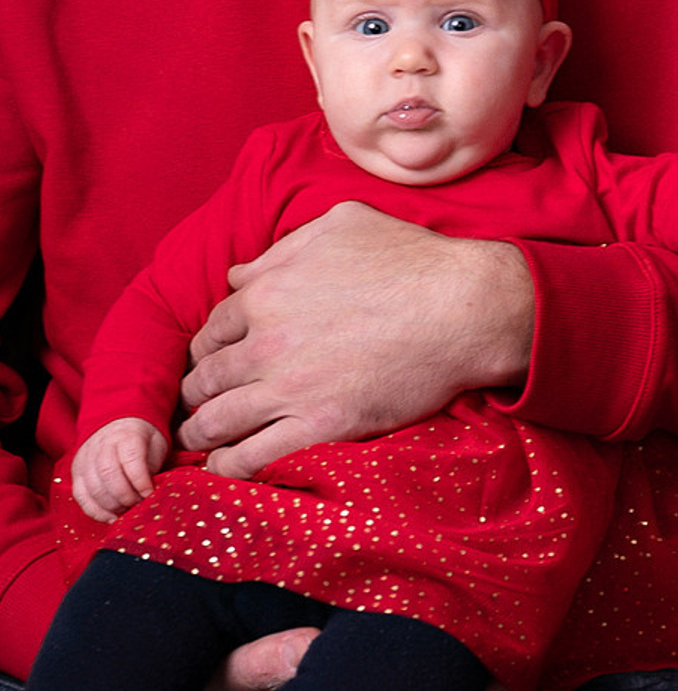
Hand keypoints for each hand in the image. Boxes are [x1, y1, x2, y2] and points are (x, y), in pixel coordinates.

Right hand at [71, 417, 166, 521]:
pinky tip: (111, 518)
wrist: (118, 426)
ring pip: (93, 487)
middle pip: (108, 474)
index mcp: (127, 435)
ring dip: (111, 506)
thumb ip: (151, 466)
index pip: (131, 459)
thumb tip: (149, 494)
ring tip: (126, 512)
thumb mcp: (155, 444)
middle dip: (125, 496)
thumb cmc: (142, 440)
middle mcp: (102, 446)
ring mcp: (86, 459)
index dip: (140, 480)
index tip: (149, 494)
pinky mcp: (76, 473)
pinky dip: (95, 511)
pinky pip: (81, 496)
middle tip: (138, 505)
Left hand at [179, 201, 534, 479]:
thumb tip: (239, 273)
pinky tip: (228, 465)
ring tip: (204, 441)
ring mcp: (289, 388)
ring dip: (201, 434)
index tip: (214, 363)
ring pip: (214, 423)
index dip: (207, 350)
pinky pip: (248, 460)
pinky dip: (227, 467)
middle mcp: (267, 342)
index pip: (210, 330)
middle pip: (204, 379)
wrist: (467, 308)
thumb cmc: (414, 259)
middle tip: (201, 406)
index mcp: (267, 292)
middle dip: (196, 394)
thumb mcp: (345, 224)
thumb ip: (284, 246)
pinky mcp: (318, 426)